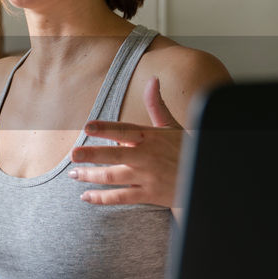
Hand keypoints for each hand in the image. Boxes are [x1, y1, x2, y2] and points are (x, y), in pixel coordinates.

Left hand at [69, 77, 184, 207]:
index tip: (87, 126)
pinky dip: (102, 198)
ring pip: (113, 176)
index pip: (124, 130)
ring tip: (73, 173)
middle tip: (72, 154)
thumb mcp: (173, 126)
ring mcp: (147, 176)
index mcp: (151, 136)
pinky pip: (121, 197)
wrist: (205, 178)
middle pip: (115, 155)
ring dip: (91, 176)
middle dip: (91, 155)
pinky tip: (86, 196)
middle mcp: (147, 156)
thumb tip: (152, 80)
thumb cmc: (186, 149)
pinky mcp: (149, 194)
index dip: (105, 128)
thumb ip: (157, 105)